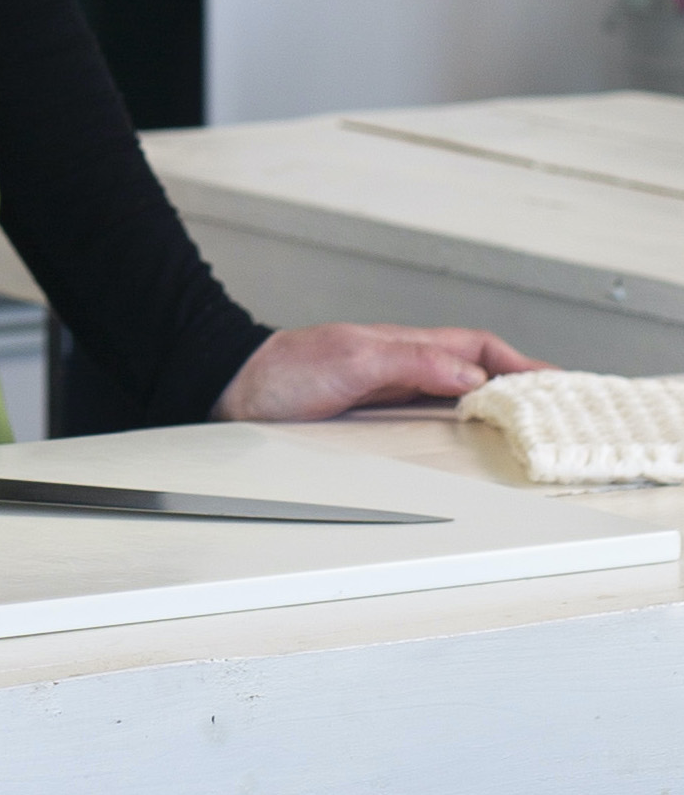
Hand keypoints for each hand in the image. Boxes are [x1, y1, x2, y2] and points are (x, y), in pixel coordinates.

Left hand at [213, 321, 551, 420]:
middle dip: (521, 389)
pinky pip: (432, 420)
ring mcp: (389, 391)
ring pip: (458, 398)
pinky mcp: (374, 415)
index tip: (559, 385)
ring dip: (496, 412)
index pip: (476, 348)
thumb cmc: (282, 371)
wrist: (234, 391)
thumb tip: (468, 375)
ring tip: (533, 433)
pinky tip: (475, 448)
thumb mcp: (350, 360)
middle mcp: (401, 366)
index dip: (520, 365)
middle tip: (560, 415)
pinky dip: (462, 430)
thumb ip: (408, 363)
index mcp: (403, 346)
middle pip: (476, 374)